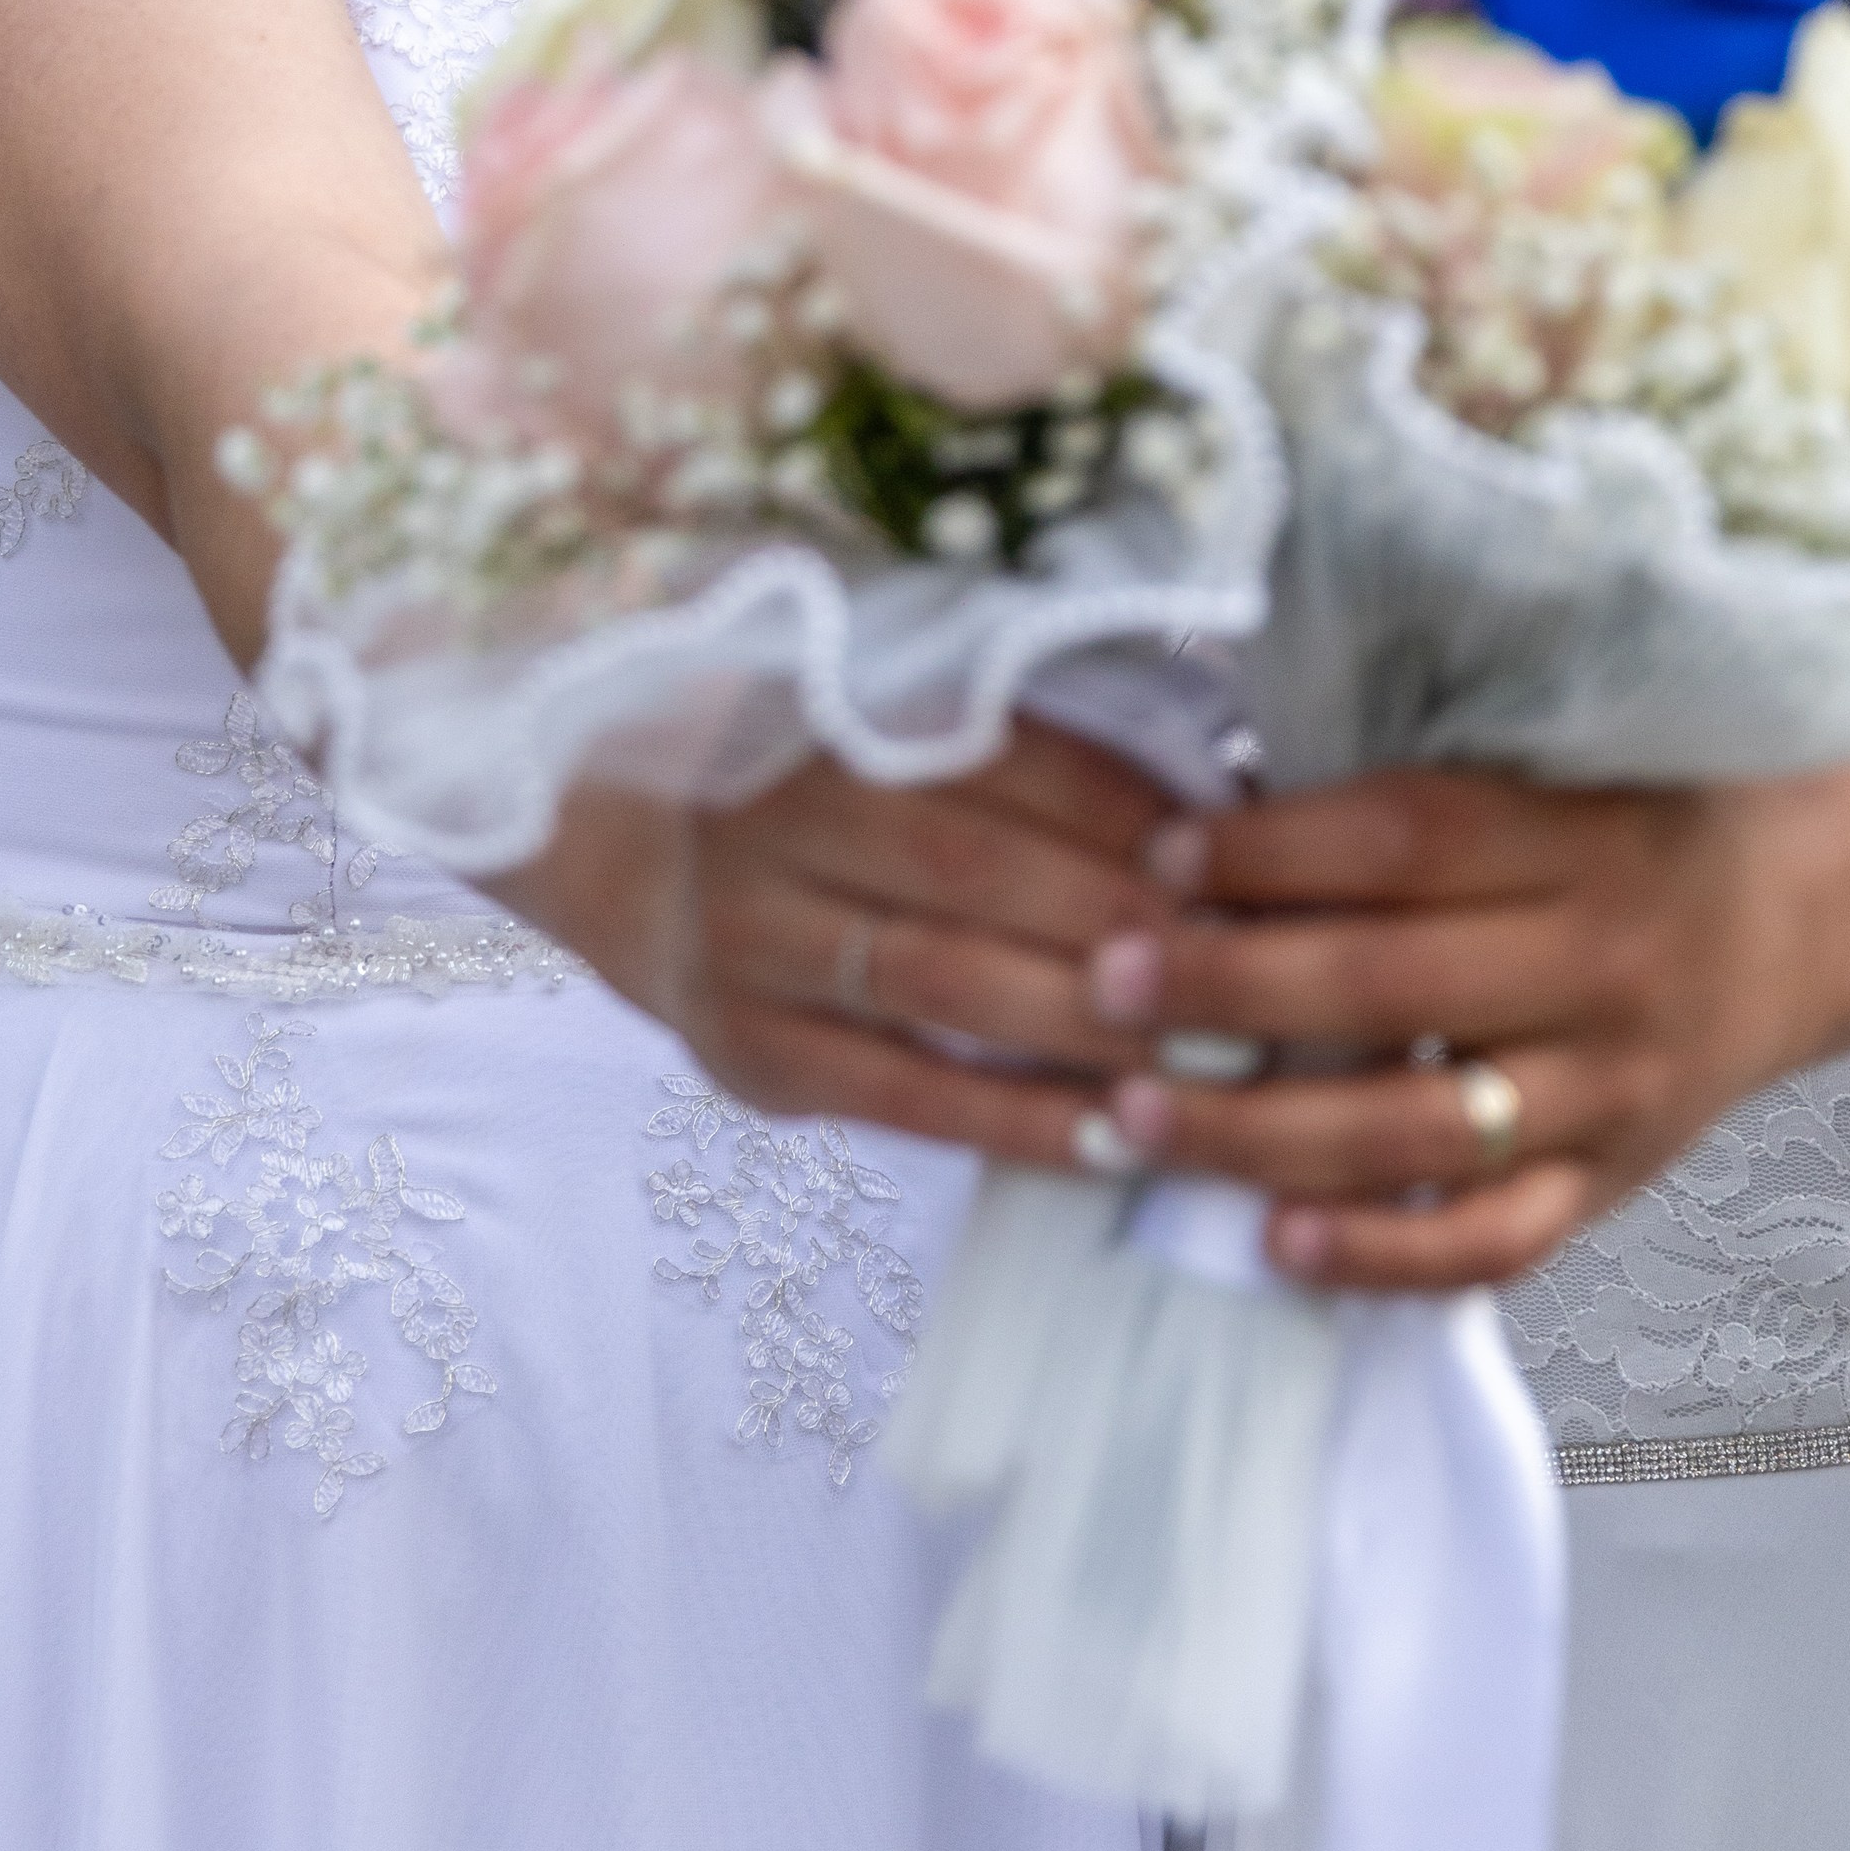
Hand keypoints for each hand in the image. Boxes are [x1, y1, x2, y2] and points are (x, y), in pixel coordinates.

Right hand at [501, 715, 1185, 1167]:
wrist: (600, 834)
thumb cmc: (793, 763)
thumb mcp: (872, 710)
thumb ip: (1004, 734)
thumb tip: (1205, 792)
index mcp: (835, 716)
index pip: (1006, 757)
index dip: (1124, 808)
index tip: (1234, 853)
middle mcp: (784, 822)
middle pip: (978, 872)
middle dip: (1124, 924)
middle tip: (1249, 968)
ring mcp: (755, 943)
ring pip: (944, 987)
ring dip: (1088, 1030)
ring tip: (1210, 1064)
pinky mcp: (750, 1051)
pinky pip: (903, 1098)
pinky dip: (1015, 1125)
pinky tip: (1117, 1141)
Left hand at [1073, 765, 1835, 1292]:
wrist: (1824, 906)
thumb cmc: (1651, 809)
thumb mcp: (1567, 755)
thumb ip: (1428, 782)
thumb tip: (1225, 778)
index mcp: (1584, 836)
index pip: (1407, 842)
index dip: (1274, 849)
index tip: (1161, 851)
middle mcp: (1604, 965)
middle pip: (1392, 986)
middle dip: (1229, 986)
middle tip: (1104, 977)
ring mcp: (1614, 1089)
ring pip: (1421, 1129)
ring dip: (1261, 1128)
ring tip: (1134, 1113)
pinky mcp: (1618, 1181)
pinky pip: (1494, 1239)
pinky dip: (1383, 1252)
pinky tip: (1276, 1241)